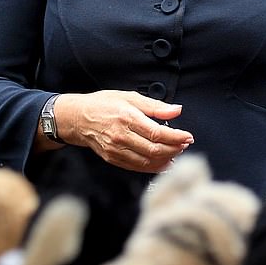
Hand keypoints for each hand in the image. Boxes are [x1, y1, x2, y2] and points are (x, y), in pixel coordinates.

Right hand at [52, 90, 193, 172]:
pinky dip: (153, 167)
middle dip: (174, 149)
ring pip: (147, 161)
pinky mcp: (112, 159)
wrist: (77, 118)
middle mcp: (121, 136)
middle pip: (154, 150)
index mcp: (127, 118)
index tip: (188, 136)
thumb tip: (177, 110)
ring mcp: (116, 150)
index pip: (157, 133)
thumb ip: (155, 106)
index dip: (176, 137)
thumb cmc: (103, 104)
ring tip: (177, 152)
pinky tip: (163, 163)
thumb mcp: (130, 97)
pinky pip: (136, 167)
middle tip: (185, 144)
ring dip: (166, 159)